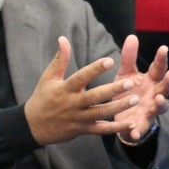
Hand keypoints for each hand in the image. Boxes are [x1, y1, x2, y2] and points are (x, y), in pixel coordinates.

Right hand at [24, 36, 147, 145]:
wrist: (33, 127)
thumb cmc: (42, 98)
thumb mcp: (48, 78)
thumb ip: (60, 59)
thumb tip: (63, 38)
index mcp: (64, 89)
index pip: (81, 77)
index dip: (95, 69)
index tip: (109, 61)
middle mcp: (72, 104)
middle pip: (95, 97)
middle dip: (113, 90)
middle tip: (131, 83)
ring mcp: (78, 119)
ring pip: (101, 113)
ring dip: (119, 107)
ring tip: (136, 99)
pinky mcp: (82, 130)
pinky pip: (101, 130)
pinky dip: (116, 128)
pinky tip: (131, 124)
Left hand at [112, 38, 168, 142]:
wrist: (123, 118)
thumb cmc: (127, 92)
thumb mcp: (125, 74)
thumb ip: (129, 57)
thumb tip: (132, 36)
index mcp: (151, 80)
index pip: (159, 68)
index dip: (162, 59)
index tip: (163, 48)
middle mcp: (155, 94)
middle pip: (167, 87)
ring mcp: (150, 110)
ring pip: (161, 107)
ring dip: (161, 103)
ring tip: (158, 99)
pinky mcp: (141, 125)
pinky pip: (142, 128)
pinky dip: (139, 130)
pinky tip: (134, 131)